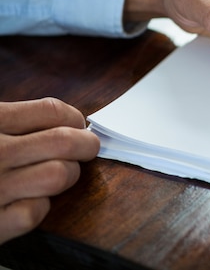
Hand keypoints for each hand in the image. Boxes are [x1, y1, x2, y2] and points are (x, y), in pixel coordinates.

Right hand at [0, 98, 99, 243]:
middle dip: (85, 145)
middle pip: (65, 141)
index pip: (52, 111)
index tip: (79, 124)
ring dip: (68, 175)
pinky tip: (31, 201)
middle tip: (87, 148)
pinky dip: (40, 207)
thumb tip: (62, 121)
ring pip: (59, 175)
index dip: (75, 118)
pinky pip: (35, 212)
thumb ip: (8, 122)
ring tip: (61, 174)